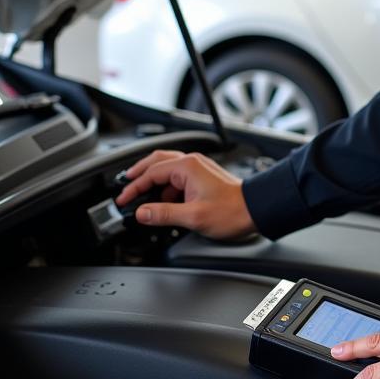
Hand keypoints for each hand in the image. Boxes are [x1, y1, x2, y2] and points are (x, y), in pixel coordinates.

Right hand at [114, 150, 256, 239]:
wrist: (256, 210)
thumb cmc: (232, 211)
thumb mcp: (193, 217)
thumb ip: (163, 214)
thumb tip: (142, 213)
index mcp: (187, 167)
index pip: (150, 172)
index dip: (133, 186)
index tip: (123, 199)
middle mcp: (192, 163)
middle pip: (156, 161)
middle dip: (138, 175)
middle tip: (125, 188)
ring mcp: (198, 169)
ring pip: (167, 169)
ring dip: (153, 182)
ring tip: (142, 199)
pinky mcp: (203, 177)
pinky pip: (178, 178)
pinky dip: (166, 188)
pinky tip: (164, 203)